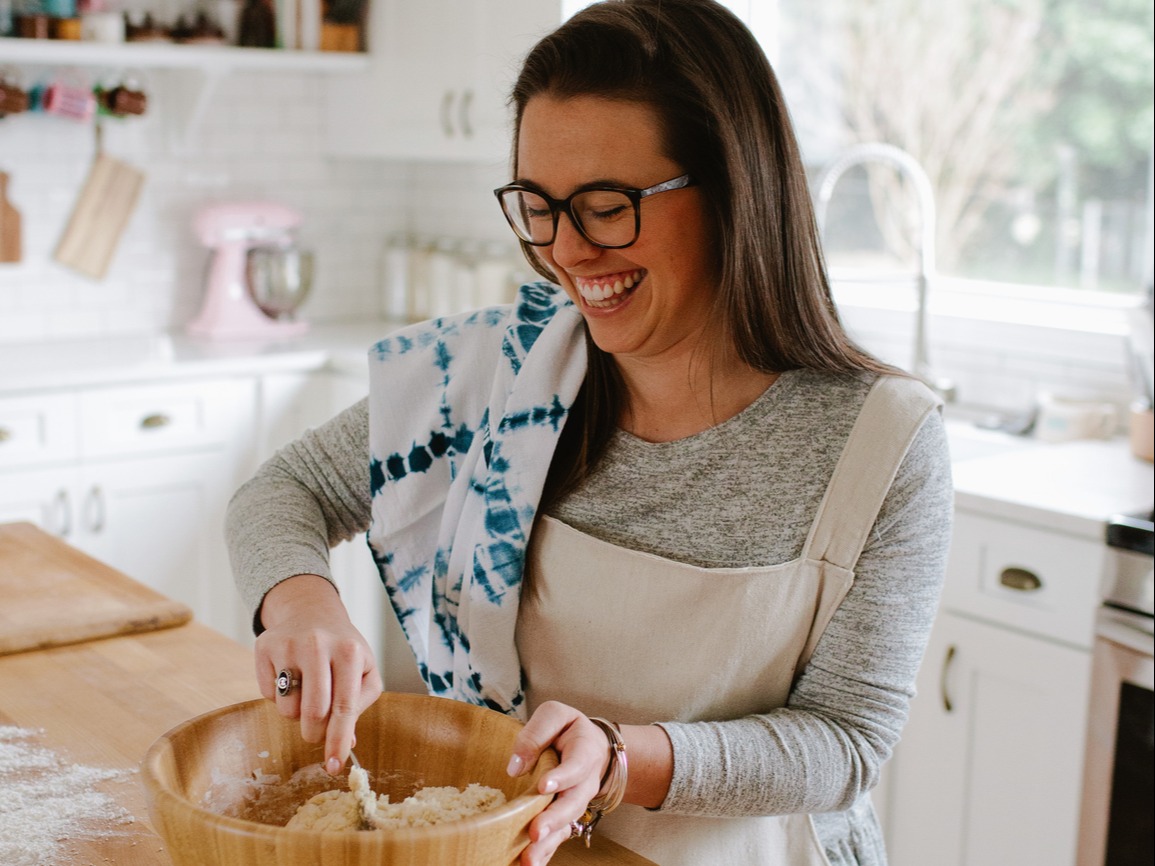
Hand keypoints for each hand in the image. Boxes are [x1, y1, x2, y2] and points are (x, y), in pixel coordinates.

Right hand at [254, 574, 382, 774]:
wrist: (312, 611)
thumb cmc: (343, 650)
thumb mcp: (363, 670)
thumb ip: (358, 705)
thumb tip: (345, 744)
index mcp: (350, 651)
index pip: (344, 708)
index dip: (337, 741)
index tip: (333, 767)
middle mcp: (318, 644)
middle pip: (312, 714)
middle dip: (315, 733)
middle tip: (317, 729)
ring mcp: (288, 643)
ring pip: (287, 709)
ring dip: (296, 713)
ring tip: (306, 689)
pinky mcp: (264, 645)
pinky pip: (266, 695)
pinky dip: (278, 696)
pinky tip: (289, 675)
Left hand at [506, 701, 610, 865]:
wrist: (590, 747)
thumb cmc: (568, 730)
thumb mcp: (556, 715)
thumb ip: (537, 733)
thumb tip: (515, 766)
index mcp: (584, 752)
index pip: (576, 766)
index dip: (561, 777)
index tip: (543, 787)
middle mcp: (584, 783)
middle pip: (572, 804)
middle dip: (553, 820)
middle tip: (535, 832)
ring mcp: (575, 803)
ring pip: (566, 826)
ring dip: (548, 844)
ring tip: (528, 859)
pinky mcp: (564, 818)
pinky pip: (557, 838)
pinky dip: (545, 853)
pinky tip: (530, 864)